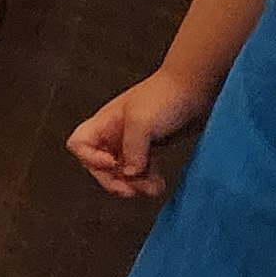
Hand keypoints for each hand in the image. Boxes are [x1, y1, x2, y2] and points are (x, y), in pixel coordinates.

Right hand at [71, 64, 222, 197]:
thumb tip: (128, 173)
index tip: (113, 163)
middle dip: (114, 180)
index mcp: (104, 123)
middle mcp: (114, 133)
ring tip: (152, 188)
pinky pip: (141, 170)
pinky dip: (147, 180)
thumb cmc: (165, 96)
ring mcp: (133, 141)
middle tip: (132, 190)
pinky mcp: (151, 147)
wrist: (196, 87)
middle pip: (99, 165)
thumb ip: (132, 150)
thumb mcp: (142, 122)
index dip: (90, 158)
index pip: (79, 145)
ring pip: (122, 171)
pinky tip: (159, 183)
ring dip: (134, 184)